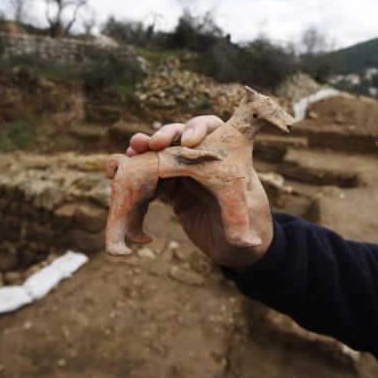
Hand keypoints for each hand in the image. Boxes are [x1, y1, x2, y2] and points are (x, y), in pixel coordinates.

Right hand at [126, 115, 273, 269]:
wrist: (237, 250)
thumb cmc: (252, 226)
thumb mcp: (246, 217)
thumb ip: (236, 217)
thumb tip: (234, 224)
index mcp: (227, 156)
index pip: (214, 129)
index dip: (198, 128)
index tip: (187, 141)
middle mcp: (205, 160)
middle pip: (181, 137)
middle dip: (165, 135)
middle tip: (151, 143)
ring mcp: (187, 175)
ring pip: (163, 154)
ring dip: (146, 149)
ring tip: (132, 149)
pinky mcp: (174, 192)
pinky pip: (154, 177)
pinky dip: (140, 170)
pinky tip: (126, 169)